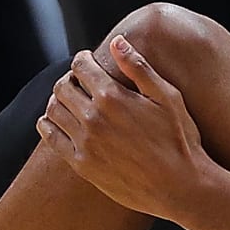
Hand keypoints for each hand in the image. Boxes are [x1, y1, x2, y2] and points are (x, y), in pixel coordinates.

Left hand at [37, 38, 215, 221]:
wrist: (181, 188)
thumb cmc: (180, 141)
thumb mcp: (168, 97)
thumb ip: (139, 68)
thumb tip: (117, 41)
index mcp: (113, 97)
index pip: (81, 66)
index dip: (82, 59)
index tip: (87, 61)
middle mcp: (93, 118)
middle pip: (62, 87)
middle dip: (69, 79)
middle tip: (78, 81)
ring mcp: (85, 143)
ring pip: (53, 110)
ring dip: (57, 100)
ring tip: (68, 101)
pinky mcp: (82, 165)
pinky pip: (52, 139)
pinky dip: (48, 125)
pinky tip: (54, 122)